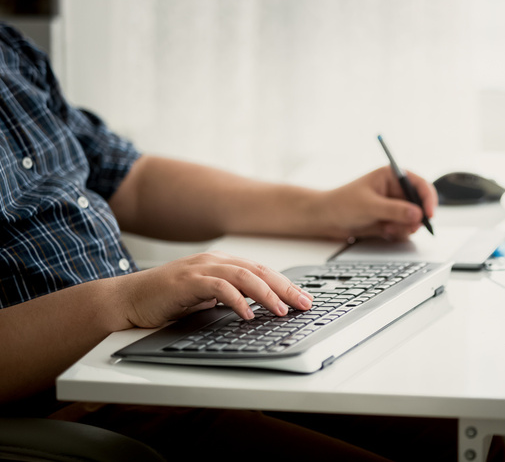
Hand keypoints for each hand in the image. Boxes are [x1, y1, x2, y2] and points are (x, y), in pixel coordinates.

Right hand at [113, 252, 312, 328]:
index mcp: (222, 264)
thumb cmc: (167, 300)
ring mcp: (200, 269)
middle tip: (304, 304)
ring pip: (243, 276)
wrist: (128, 299)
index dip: (285, 284)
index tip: (304, 299)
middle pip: (259, 271)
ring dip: (266, 294)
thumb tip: (259, 310)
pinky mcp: (186, 282)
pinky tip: (247, 314)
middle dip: (286, 288)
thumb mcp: (206, 299)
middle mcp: (214, 262)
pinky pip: (218, 288)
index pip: (262, 271)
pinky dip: (236, 300)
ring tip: (282, 310)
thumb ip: (230, 299)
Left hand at [319, 166, 437, 239]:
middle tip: (409, 228)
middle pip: (420, 204)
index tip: (429, 214)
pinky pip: (404, 228)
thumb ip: (395, 210)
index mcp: (391, 176)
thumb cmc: (342, 204)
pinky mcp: (390, 220)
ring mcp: (393, 206)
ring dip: (404, 227)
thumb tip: (417, 214)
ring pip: (413, 219)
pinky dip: (398, 233)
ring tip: (387, 229)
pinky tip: (384, 232)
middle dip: (416, 217)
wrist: (326, 219)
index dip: (428, 199)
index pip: (419, 184)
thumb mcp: (369, 206)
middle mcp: (395, 190)